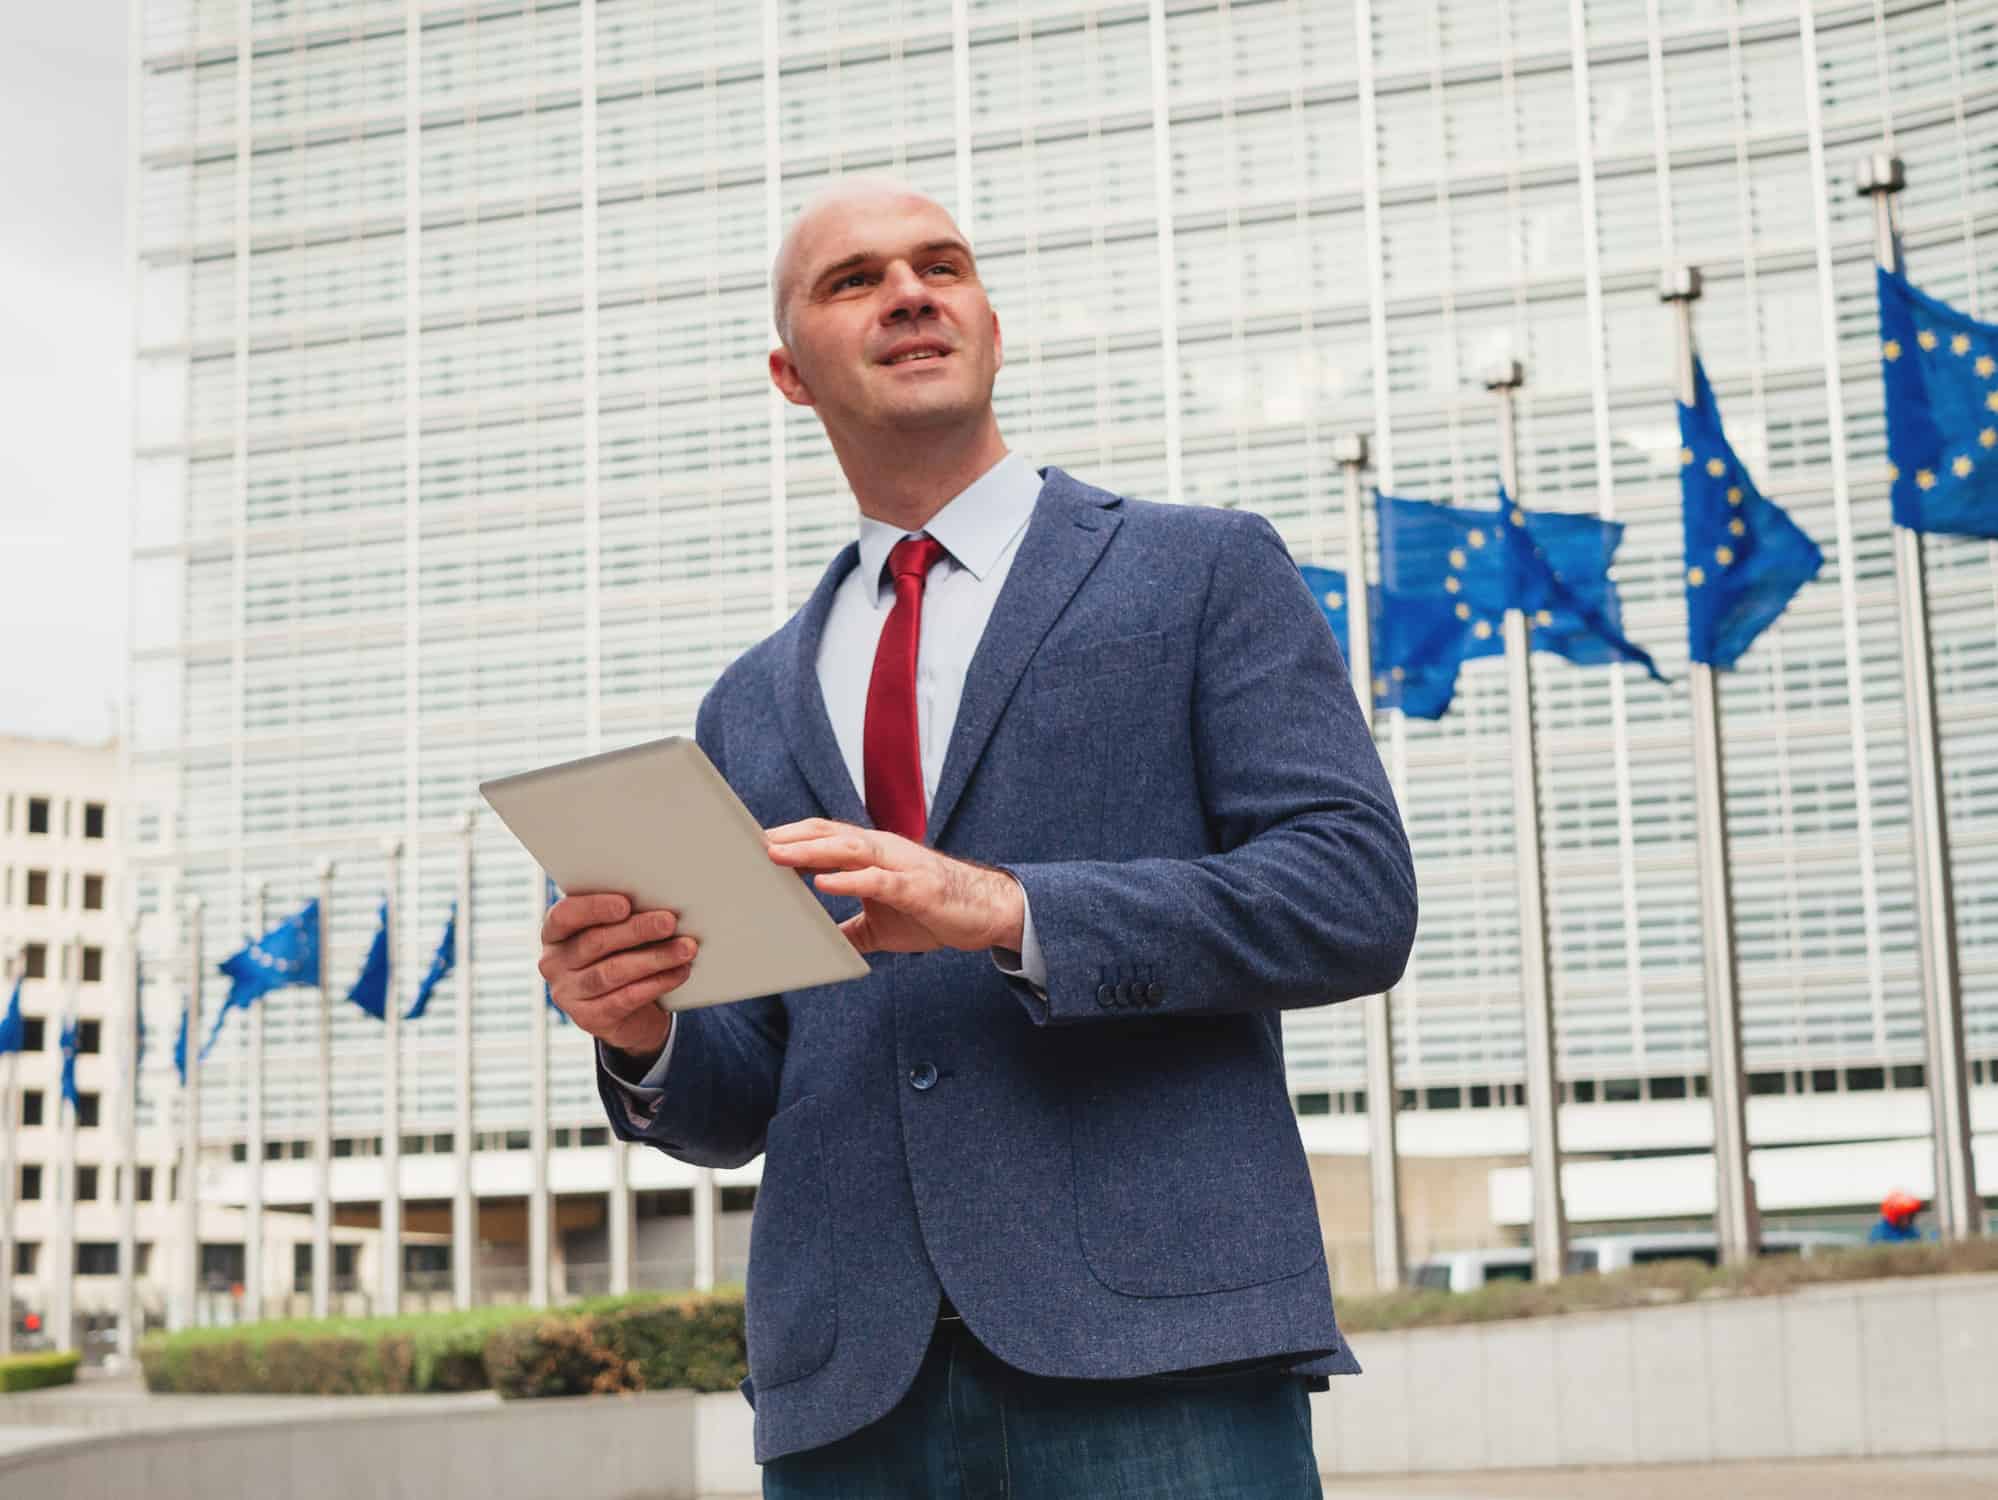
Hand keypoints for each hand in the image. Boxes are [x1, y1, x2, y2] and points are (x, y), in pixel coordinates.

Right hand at [538, 893, 696, 1062]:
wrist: (628, 1012)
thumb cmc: (622, 957)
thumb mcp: (617, 935)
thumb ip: (624, 918)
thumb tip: (659, 905)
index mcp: (555, 933)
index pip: (564, 915)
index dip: (594, 908)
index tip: (625, 903)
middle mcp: (554, 963)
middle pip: (595, 942)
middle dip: (637, 930)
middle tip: (669, 922)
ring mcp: (567, 994)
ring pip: (613, 971)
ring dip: (654, 958)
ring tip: (685, 948)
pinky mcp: (588, 1018)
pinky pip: (625, 998)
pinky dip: (656, 983)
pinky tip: (678, 972)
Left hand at [764, 819, 1025, 955]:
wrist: (986, 914)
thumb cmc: (934, 912)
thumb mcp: (882, 925)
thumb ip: (851, 929)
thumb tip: (821, 946)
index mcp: (873, 855)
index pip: (825, 837)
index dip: (791, 836)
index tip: (754, 842)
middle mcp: (884, 851)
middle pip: (829, 835)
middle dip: (790, 837)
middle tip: (752, 843)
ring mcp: (901, 866)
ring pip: (849, 849)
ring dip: (810, 850)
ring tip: (777, 854)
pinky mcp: (917, 887)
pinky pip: (878, 880)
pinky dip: (849, 879)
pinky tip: (824, 882)